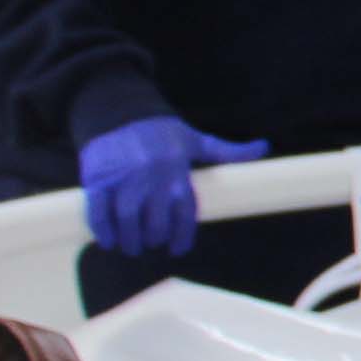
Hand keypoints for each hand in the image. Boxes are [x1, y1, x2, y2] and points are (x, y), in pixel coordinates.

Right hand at [77, 113, 264, 258]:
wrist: (119, 112)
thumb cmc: (162, 133)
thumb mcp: (195, 140)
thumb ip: (226, 151)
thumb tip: (262, 147)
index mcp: (177, 168)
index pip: (184, 210)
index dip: (182, 234)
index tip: (179, 248)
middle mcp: (150, 174)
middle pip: (154, 219)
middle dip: (154, 238)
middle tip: (152, 245)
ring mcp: (122, 177)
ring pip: (127, 218)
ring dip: (130, 239)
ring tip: (132, 247)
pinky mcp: (97, 178)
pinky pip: (98, 210)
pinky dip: (103, 229)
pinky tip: (109, 241)